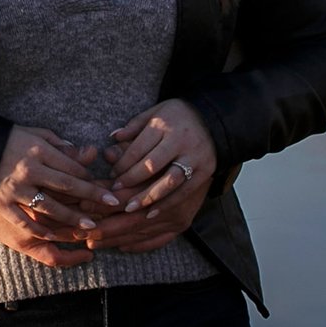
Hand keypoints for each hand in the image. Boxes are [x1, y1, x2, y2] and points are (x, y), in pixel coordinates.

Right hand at [0, 125, 122, 266]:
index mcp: (38, 150)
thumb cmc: (5, 140)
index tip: (103, 186)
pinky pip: (25, 221)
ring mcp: (15, 188)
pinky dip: (41, 231)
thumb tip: (83, 153)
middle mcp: (29, 170)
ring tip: (91, 226)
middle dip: (92, 196)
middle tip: (112, 205)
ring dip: (73, 218)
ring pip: (50, 207)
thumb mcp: (33, 134)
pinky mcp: (2, 204)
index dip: (89, 178)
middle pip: (67, 186)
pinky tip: (57, 238)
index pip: (71, 166)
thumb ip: (58, 144)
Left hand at [91, 101, 216, 254]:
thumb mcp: (154, 113)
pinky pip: (184, 192)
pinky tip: (151, 213)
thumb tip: (112, 139)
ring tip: (130, 208)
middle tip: (114, 194)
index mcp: (164, 125)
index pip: (139, 148)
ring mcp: (195, 158)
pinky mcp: (206, 172)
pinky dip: (167, 204)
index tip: (112, 177)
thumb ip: (134, 126)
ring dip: (148, 197)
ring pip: (168, 182)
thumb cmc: (177, 117)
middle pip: (151, 165)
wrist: (214, 121)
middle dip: (131, 181)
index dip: (123, 164)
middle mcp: (180, 141)